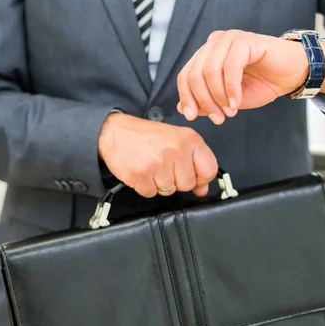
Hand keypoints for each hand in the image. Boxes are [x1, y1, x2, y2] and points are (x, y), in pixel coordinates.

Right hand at [98, 113, 217, 197]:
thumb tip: (203, 189)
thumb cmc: (147, 136)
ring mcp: (159, 163)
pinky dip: (145, 186)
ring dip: (159, 183)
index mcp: (190, 139)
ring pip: (169, 191)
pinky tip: (142, 171)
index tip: (192, 175)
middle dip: (176, 180)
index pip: (209, 170)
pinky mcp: (142, 174)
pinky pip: (151, 193)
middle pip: (188, 184)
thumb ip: (194, 164)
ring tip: (151, 166)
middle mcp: (177, 149)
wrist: (115, 132)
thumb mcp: (177, 142)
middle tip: (164, 166)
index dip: (201, 178)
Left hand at [176, 30, 324, 123]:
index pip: (185, 75)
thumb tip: (181, 108)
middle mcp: (215, 43)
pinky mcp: (246, 40)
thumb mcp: (228, 99)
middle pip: (194, 74)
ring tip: (230, 112)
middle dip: (204, 101)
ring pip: (210, 71)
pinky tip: (237, 102)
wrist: (291, 75)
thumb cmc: (261, 84)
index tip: (192, 117)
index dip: (186, 98)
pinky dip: (231, 89)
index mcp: (207, 54)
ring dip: (218, 96)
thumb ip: (205, 101)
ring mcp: (230, 39)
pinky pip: (230, 67)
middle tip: (218, 118)